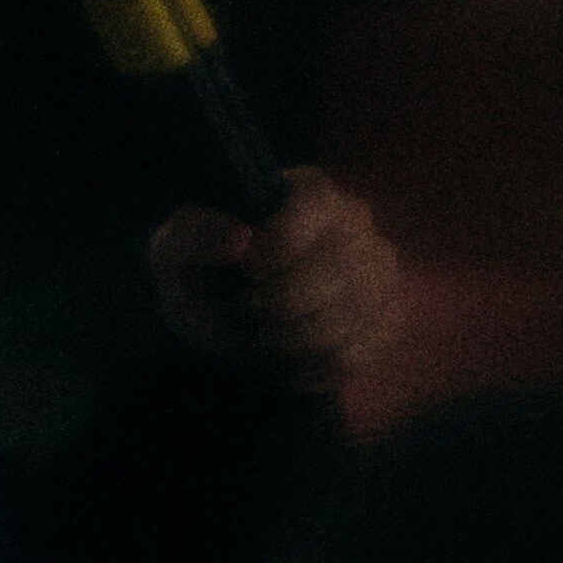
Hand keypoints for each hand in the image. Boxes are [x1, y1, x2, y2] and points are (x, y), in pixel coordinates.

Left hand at [149, 169, 401, 394]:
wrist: (222, 321)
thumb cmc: (201, 275)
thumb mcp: (175, 251)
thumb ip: (193, 236)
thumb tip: (240, 238)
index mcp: (308, 192)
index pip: (308, 217)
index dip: (269, 258)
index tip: (243, 275)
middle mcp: (356, 221)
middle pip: (332, 276)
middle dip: (275, 310)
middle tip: (248, 313)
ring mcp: (380, 269)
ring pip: (344, 322)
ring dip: (288, 344)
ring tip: (265, 336)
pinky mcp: (387, 314)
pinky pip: (354, 356)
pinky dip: (309, 370)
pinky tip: (289, 360)